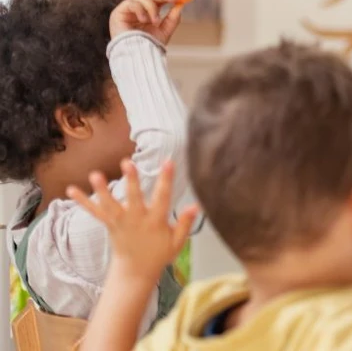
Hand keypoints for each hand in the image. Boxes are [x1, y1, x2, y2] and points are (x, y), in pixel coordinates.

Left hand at [67, 159, 198, 280]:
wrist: (135, 272)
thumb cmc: (159, 254)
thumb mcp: (177, 242)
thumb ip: (185, 223)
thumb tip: (196, 205)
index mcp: (155, 222)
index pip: (163, 197)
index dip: (166, 179)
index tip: (168, 162)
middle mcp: (136, 220)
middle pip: (133, 197)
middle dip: (131, 180)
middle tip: (127, 163)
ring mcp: (121, 222)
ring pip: (111, 204)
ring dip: (102, 189)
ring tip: (95, 174)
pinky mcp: (109, 225)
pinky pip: (95, 212)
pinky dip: (83, 201)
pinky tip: (71, 190)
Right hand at [109, 0, 186, 43]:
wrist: (136, 55)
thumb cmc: (148, 45)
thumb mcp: (165, 30)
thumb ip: (173, 18)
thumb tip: (180, 5)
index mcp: (147, 13)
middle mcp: (137, 10)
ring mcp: (127, 10)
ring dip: (152, 7)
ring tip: (155, 21)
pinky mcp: (118, 12)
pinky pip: (131, 3)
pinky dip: (140, 10)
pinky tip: (144, 20)